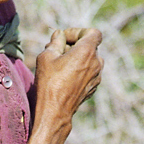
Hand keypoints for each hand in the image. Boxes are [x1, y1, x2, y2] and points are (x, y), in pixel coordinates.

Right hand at [12, 27, 102, 143]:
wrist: (55, 111)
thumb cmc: (50, 82)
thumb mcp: (47, 56)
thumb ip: (55, 41)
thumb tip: (59, 35)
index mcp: (87, 51)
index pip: (93, 32)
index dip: (78, 32)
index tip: (64, 38)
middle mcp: (96, 62)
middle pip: (89, 46)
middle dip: (74, 45)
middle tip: (56, 51)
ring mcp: (96, 76)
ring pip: (89, 59)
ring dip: (76, 58)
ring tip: (58, 64)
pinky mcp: (93, 87)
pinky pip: (88, 72)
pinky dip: (79, 70)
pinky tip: (63, 77)